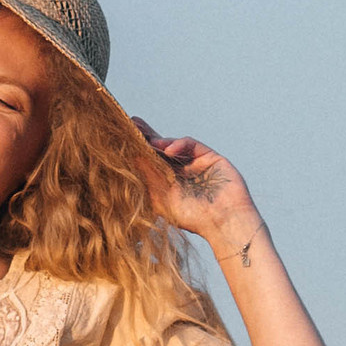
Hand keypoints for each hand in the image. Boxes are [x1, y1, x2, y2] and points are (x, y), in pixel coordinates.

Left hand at [132, 117, 263, 260]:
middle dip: (146, 136)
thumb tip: (130, 156)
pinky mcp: (209, 156)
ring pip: (174, 145)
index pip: (150, 162)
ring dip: (160, 140)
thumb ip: (148, 176)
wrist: (224, 222)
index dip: (137, 150)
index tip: (121, 138)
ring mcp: (195, 163)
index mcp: (168, 183)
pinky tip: (168, 150)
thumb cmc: (192, 218)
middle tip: (132, 123)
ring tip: (149, 141)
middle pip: (160, 149)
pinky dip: (179, 144)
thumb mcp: (161, 198)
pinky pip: (191, 144)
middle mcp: (181, 172)